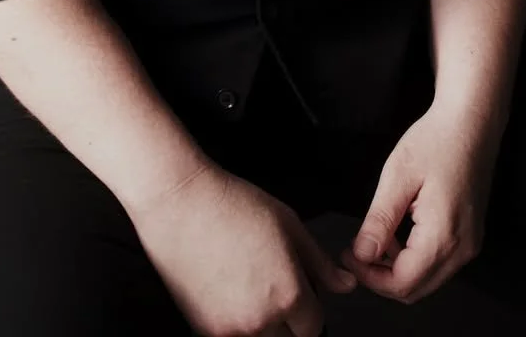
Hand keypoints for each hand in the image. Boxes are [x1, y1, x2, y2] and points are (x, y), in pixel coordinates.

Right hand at [128, 161, 356, 335]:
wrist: (179, 202)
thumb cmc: (231, 204)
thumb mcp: (289, 224)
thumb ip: (320, 262)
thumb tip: (345, 285)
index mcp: (288, 295)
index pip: (314, 327)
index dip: (309, 307)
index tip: (300, 292)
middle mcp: (261, 320)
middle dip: (288, 319)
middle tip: (273, 286)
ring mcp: (230, 329)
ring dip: (262, 324)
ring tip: (250, 286)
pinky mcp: (203, 329)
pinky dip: (235, 324)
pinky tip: (229, 291)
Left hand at [338, 103, 499, 305]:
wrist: (472, 122)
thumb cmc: (436, 141)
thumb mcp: (398, 176)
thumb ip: (379, 221)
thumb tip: (361, 255)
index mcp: (443, 236)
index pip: (402, 283)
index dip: (369, 277)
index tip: (348, 255)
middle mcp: (462, 249)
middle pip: (415, 289)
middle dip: (381, 278)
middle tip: (356, 251)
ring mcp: (470, 244)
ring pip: (427, 280)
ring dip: (397, 269)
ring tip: (374, 238)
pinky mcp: (470, 236)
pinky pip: (438, 264)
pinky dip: (414, 259)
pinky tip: (398, 234)